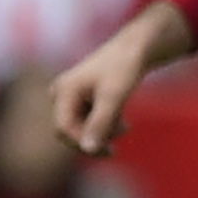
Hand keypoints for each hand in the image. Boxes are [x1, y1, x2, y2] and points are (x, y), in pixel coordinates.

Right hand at [52, 1, 190, 155]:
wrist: (135, 48)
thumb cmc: (124, 68)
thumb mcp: (114, 97)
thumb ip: (100, 123)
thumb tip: (88, 150)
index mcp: (64, 90)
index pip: (63, 128)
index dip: (83, 143)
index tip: (110, 149)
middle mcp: (61, 93)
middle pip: (70, 131)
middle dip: (95, 137)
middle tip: (120, 139)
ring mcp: (69, 96)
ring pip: (81, 128)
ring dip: (103, 132)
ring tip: (126, 125)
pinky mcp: (79, 99)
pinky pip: (88, 122)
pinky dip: (105, 125)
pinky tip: (123, 122)